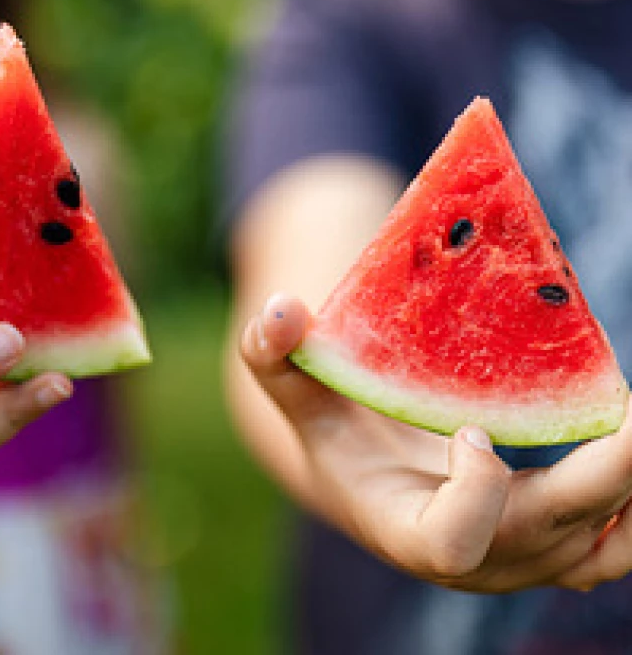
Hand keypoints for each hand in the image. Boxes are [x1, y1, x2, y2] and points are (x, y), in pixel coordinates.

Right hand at [241, 293, 631, 592]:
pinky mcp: (553, 543)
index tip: (471, 427)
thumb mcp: (297, 392)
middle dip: (599, 476)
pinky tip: (630, 437)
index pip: (450, 545)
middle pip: (548, 538)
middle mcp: (470, 560)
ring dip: (630, 488)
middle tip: (629, 408)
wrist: (375, 475)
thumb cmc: (335, 430)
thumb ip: (273, 355)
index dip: (474, 495)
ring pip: (603, 548)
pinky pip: (618, 541)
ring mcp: (519, 558)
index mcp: (402, 527)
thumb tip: (279, 310)